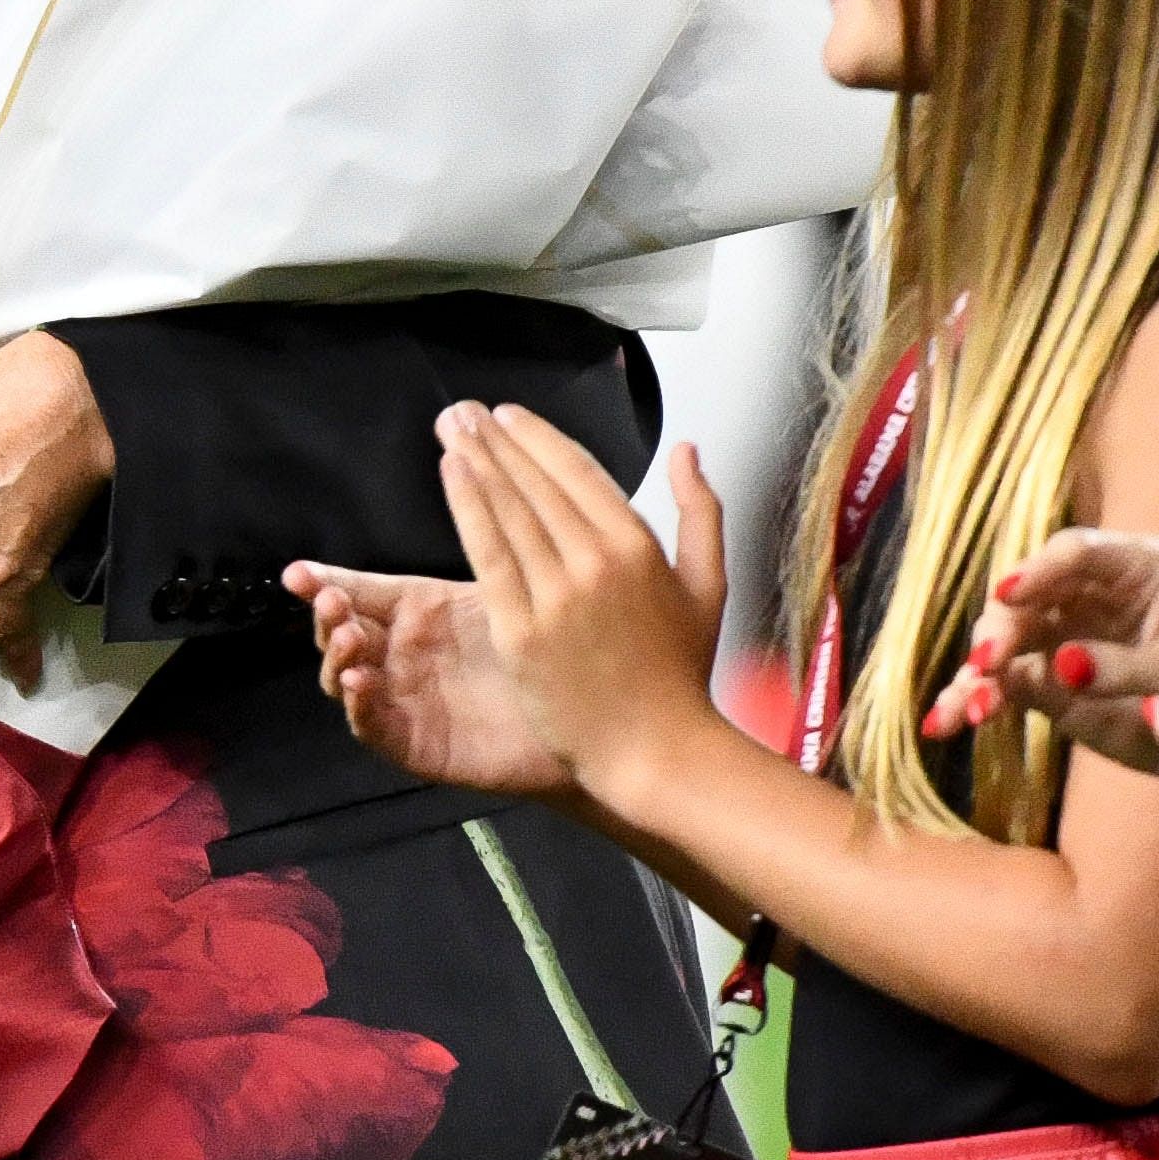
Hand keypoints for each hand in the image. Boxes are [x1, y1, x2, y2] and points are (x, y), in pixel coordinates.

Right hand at [291, 564, 567, 794]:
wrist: (590, 715)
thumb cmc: (547, 649)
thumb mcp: (501, 592)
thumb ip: (471, 548)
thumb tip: (453, 478)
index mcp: (414, 613)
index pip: (355, 592)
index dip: (323, 582)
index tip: (296, 573)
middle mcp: (399, 655)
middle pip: (339, 634)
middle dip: (327, 617)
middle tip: (330, 600)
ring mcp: (403, 700)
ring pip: (345, 680)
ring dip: (336, 658)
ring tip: (348, 639)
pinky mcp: (414, 745)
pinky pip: (372, 727)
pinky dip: (359, 706)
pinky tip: (361, 683)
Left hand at [441, 418, 728, 792]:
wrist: (655, 748)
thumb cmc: (678, 675)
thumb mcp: (709, 585)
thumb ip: (700, 511)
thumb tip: (687, 451)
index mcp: (638, 547)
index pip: (579, 471)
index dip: (538, 438)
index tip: (509, 416)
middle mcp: (596, 562)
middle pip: (536, 484)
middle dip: (496, 440)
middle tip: (462, 412)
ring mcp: (557, 596)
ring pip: (509, 511)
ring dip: (475, 462)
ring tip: (449, 429)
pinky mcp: (521, 632)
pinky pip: (488, 556)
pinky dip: (467, 509)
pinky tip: (451, 475)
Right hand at [949, 527, 1158, 771]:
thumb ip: (1131, 667)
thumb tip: (1059, 665)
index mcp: (1137, 569)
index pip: (1075, 553)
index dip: (1037, 571)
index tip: (1008, 595)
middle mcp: (1091, 594)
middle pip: (1026, 596)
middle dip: (1000, 629)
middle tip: (987, 664)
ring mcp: (1064, 635)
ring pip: (1003, 640)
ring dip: (977, 673)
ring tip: (967, 710)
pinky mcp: (1048, 678)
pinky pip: (1002, 684)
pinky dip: (974, 701)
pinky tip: (945, 723)